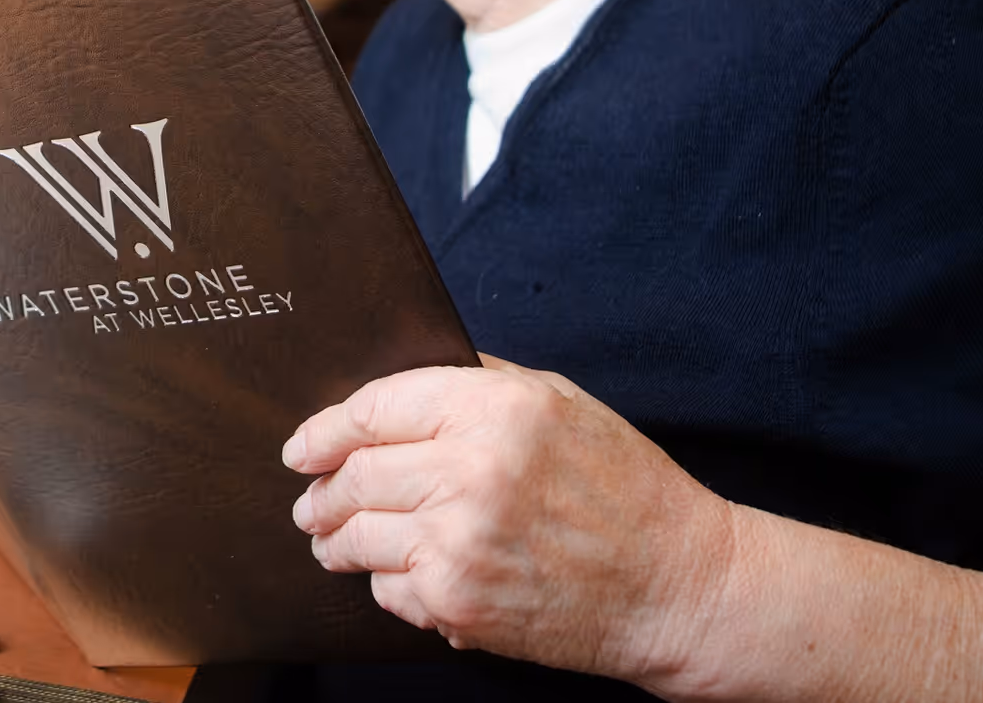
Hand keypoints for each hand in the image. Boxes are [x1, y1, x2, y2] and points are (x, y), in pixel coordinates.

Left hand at [283, 356, 733, 686]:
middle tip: (311, 500)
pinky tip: (406, 574)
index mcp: (495, 410)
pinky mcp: (460, 604)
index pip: (373, 410)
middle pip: (354, 475)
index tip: (303, 445)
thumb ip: (478, 382)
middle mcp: (471, 472)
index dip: (325, 429)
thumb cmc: (625, 488)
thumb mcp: (559, 402)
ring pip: (357, 537)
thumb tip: (401, 377)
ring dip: (336, 541)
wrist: (679, 586)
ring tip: (333, 541)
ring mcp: (460, 543)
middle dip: (321, 490)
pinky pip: (390, 590)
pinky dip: (389, 583)